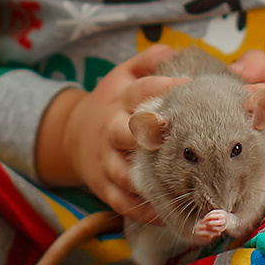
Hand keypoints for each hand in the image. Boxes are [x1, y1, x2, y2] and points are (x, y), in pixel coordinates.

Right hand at [34, 45, 183, 218]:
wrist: (71, 135)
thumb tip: (177, 49)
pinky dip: (147, 211)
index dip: (166, 86)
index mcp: (119, 99)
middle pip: (127, 132)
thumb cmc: (113, 103)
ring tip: (183, 188)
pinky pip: (125, 203)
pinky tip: (172, 214)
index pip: (142, 89)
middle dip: (150, 135)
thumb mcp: (124, 76)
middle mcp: (111, 129)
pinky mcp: (104, 188)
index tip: (193, 86)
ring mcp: (106, 161)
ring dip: (151, 181)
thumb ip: (149, 61)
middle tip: (178, 136)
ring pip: (126, 173)